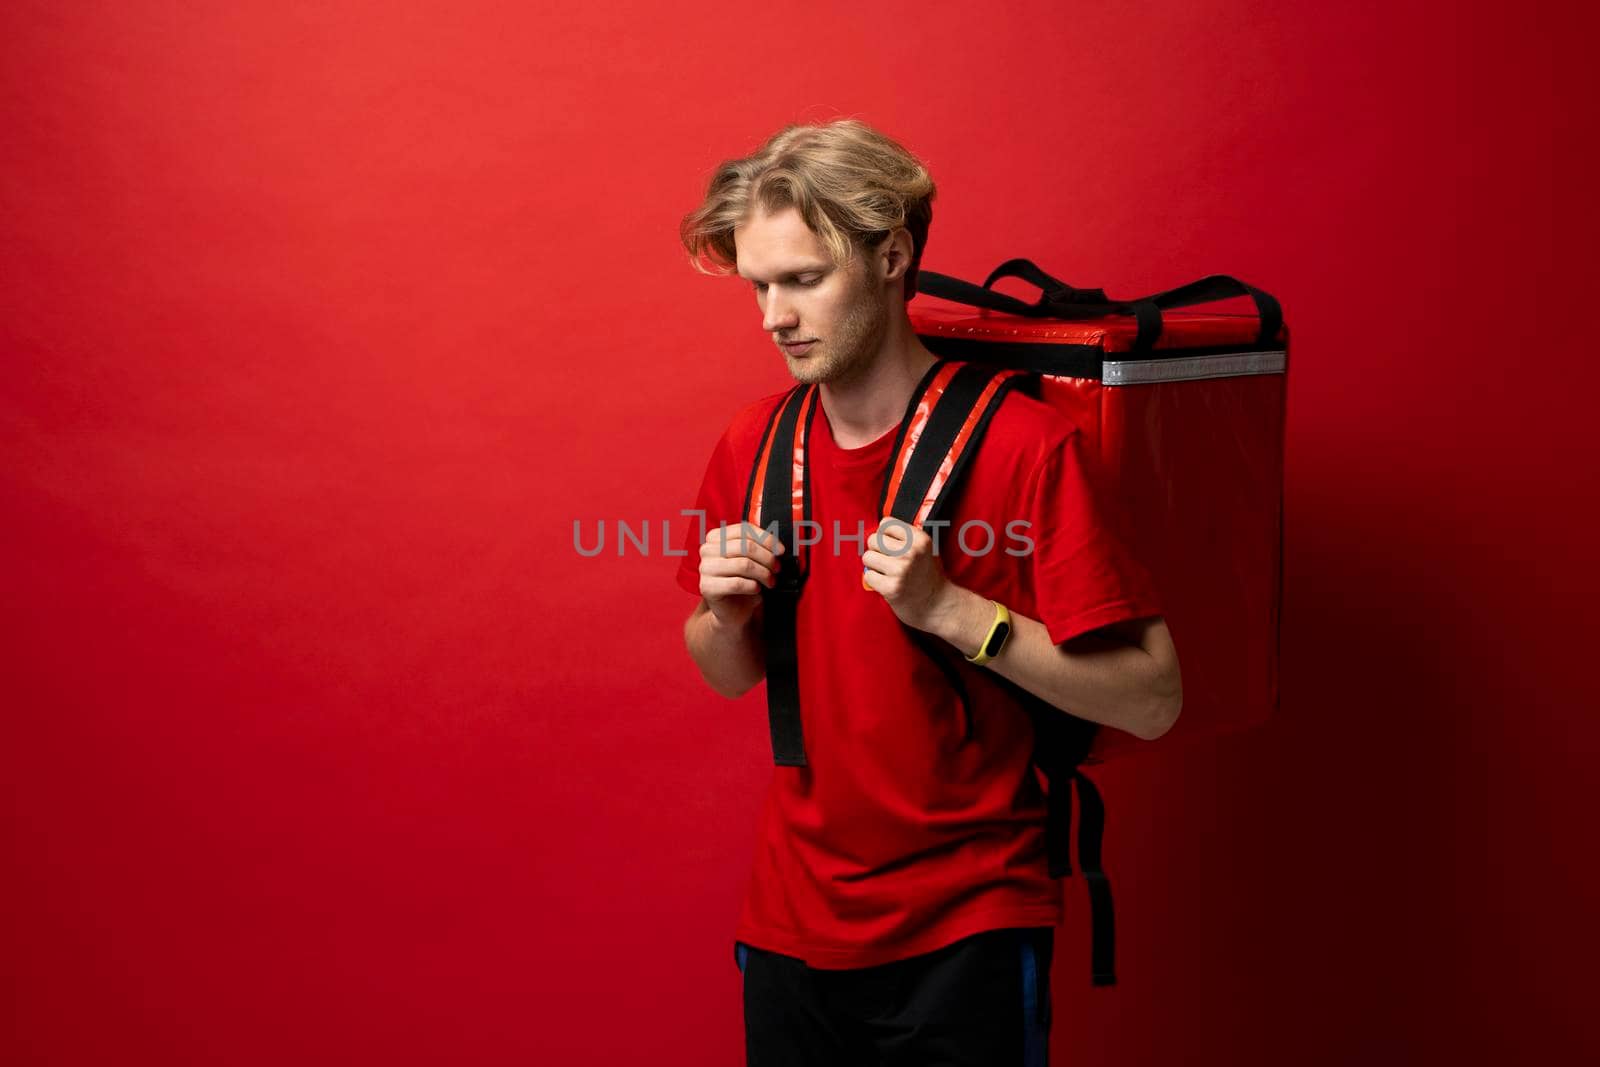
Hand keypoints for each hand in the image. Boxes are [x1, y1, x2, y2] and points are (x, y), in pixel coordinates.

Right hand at [698, 521, 783, 628]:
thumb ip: (758, 546)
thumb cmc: (742, 581)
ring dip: (763, 574)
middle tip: (776, 568)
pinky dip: (753, 586)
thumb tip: (777, 545)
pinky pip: (737, 583)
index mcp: (716, 537)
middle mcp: (708, 550)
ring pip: (743, 564)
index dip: (766, 539)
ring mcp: (706, 568)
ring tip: (770, 581)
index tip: (780, 550)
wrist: (732, 609)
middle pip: (745, 546)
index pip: (744, 530)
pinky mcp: (707, 587)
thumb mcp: (750, 559)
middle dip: (767, 558)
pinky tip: (756, 589)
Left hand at [860, 517, 953, 632]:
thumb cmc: (928, 576)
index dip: (885, 535)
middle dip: (877, 551)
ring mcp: (901, 570)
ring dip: (874, 566)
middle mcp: (911, 552)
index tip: (891, 546)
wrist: (937, 605)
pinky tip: (887, 584)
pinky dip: (874, 581)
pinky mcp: (892, 587)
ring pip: (867, 557)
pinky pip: (868, 576)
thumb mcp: (924, 549)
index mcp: (920, 539)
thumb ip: (904, 537)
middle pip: (873, 539)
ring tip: (888, 573)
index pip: (885, 523)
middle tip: (889, 562)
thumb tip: (874, 531)